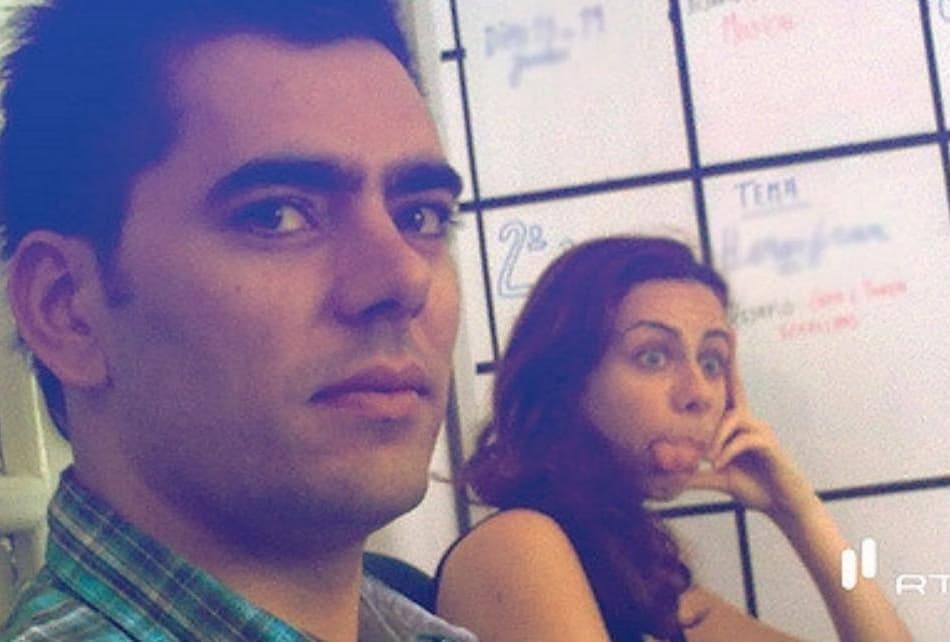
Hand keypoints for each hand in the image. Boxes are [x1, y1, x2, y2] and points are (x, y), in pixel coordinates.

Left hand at [684, 340, 816, 523]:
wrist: (784, 506)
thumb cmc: (756, 488)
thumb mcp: (721, 479)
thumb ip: (699, 473)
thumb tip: (673, 473)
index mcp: (739, 426)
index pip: (729, 394)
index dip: (725, 371)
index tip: (724, 343)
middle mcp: (751, 422)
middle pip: (736, 390)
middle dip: (730, 366)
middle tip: (728, 337)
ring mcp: (762, 431)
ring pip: (733, 419)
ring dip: (716, 436)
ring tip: (708, 458)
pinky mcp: (770, 444)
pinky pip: (743, 439)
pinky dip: (727, 451)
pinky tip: (719, 464)